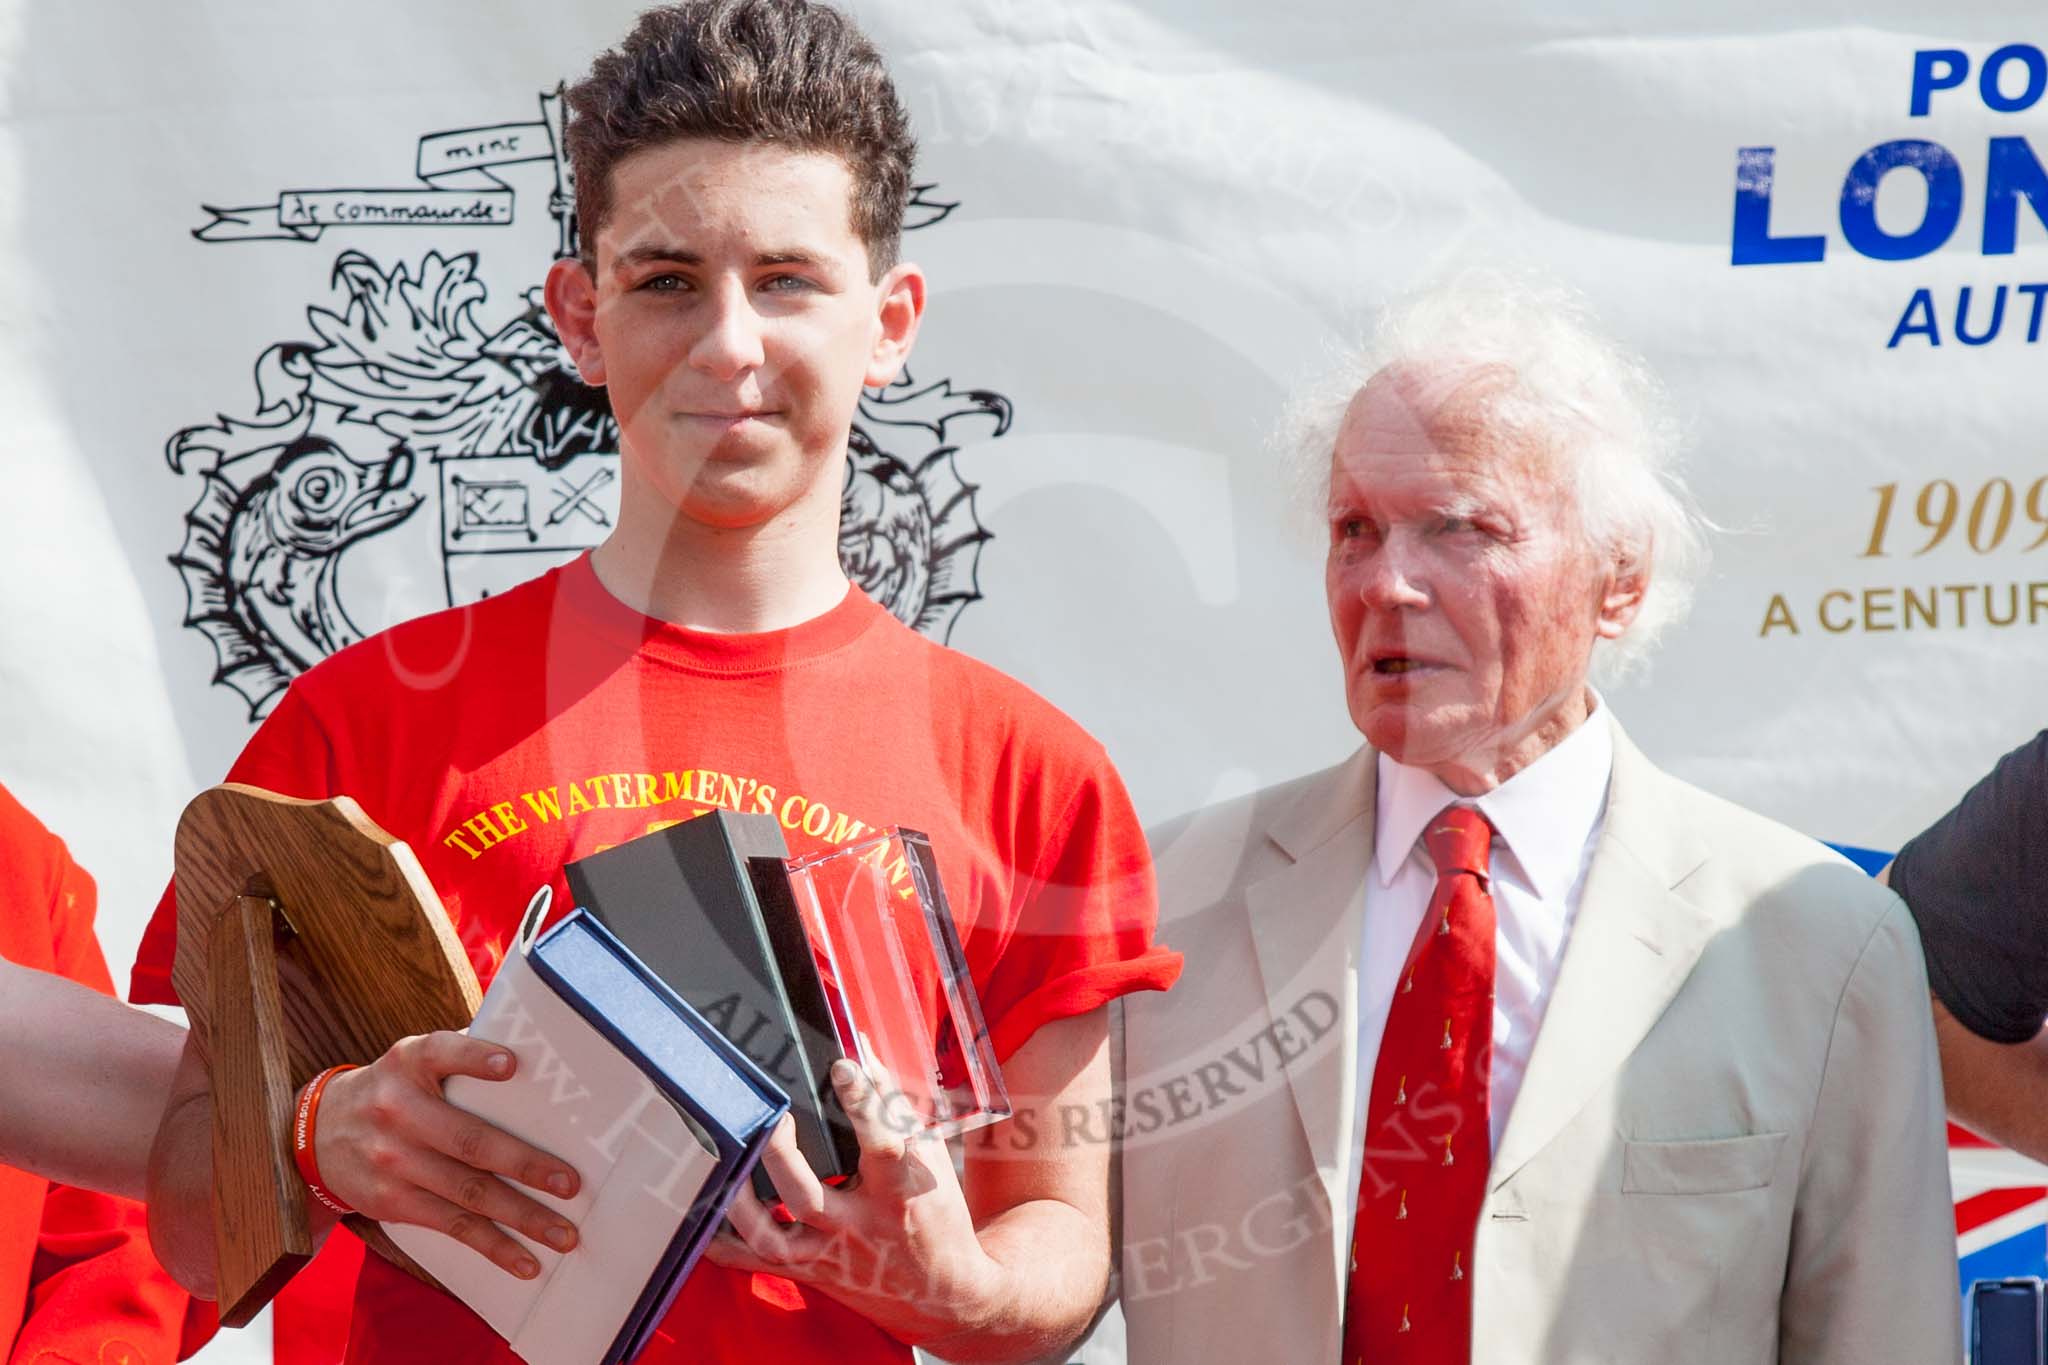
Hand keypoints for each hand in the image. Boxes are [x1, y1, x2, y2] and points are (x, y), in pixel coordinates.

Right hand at [314, 1031, 580, 1279]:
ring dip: (521, 1217)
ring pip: (468, 1193)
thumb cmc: (394, 1089)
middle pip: (470, 1140)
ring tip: (563, 1234)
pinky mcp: (393, 1201)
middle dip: (524, 1164)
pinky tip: (525, 1261)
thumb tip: (533, 1057)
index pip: (442, 1053)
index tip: (512, 1065)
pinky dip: (492, 1246)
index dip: (476, 1058)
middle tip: (570, 1183)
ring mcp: (393, 1160)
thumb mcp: (413, 1060)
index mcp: (410, 1063)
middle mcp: (399, 1110)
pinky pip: (451, 1225)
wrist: (318, 1134)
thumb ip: (460, 1055)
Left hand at [705, 1059, 1001, 1343]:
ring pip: (771, 1236)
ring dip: (740, 1201)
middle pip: (808, 1197)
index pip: (882, 1144)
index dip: (863, 1103)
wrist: (941, 1293)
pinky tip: (703, 1209)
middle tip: (772, 1115)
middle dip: (780, 1155)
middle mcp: (860, 1226)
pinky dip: (721, 1241)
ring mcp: (828, 1253)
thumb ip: (893, 1104)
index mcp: (899, 1191)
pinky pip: (752, 1261)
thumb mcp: (930, 1157)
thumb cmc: (935, 1213)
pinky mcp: (808, 1271)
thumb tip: (862, 1052)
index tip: (842, 1065)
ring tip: (728, 1160)